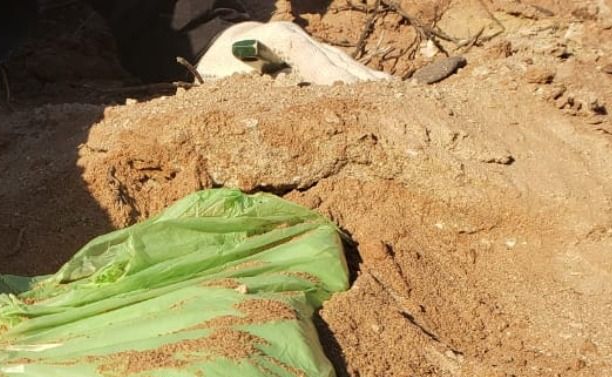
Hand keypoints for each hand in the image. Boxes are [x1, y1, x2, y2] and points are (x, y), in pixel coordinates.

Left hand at [196, 21, 389, 84]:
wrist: (219, 42)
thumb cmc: (217, 64)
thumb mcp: (223, 77)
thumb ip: (246, 86)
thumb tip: (273, 103)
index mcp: (276, 39)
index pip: (307, 55)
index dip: (326, 73)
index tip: (346, 92)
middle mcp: (299, 37)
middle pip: (334, 59)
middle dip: (357, 81)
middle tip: (382, 103)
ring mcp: (311, 43)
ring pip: (344, 62)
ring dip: (367, 80)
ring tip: (393, 96)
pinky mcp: (315, 53)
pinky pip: (343, 66)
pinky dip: (362, 78)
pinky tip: (382, 89)